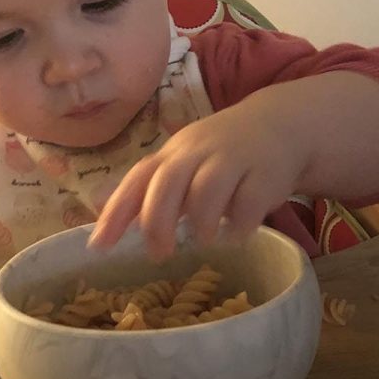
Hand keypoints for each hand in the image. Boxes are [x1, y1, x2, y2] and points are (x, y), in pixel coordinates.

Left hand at [88, 98, 306, 259]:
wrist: (280, 125)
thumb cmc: (221, 154)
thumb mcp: (184, 165)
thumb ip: (150, 192)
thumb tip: (103, 219)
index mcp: (174, 153)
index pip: (138, 178)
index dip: (116, 211)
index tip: (98, 246)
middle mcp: (198, 152)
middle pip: (168, 182)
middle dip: (157, 221)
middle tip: (160, 253)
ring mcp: (233, 159)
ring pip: (207, 190)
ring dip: (200, 223)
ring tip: (204, 239)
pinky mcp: (266, 173)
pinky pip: (248, 203)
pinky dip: (238, 225)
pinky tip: (236, 234)